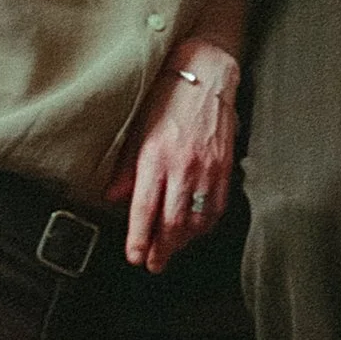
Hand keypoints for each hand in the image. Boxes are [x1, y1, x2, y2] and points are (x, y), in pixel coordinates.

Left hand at [110, 45, 239, 272]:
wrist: (206, 75)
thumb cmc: (168, 98)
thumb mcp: (137, 130)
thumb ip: (126, 168)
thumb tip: (115, 198)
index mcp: (155, 157)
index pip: (145, 208)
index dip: (139, 238)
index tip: (135, 257)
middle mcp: (182, 167)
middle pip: (173, 222)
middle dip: (162, 249)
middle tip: (154, 264)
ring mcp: (207, 169)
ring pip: (197, 219)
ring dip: (184, 241)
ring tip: (173, 250)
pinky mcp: (225, 167)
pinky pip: (217, 206)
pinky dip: (206, 224)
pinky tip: (196, 230)